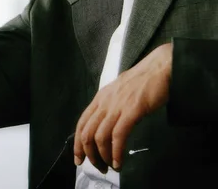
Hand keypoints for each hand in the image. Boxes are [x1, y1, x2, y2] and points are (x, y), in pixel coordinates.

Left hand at [74, 43, 172, 172]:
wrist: (159, 68)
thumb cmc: (142, 81)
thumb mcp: (119, 93)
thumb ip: (110, 106)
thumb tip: (106, 125)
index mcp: (99, 98)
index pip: (81, 124)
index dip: (78, 144)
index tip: (79, 159)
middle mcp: (104, 102)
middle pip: (87, 133)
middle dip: (89, 154)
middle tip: (98, 167)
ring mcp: (117, 106)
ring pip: (100, 137)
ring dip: (102, 156)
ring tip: (110, 167)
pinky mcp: (131, 110)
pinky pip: (118, 135)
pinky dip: (116, 152)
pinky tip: (118, 161)